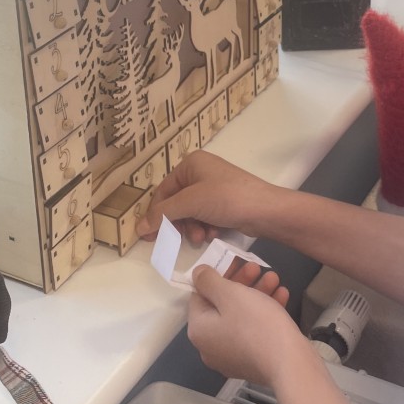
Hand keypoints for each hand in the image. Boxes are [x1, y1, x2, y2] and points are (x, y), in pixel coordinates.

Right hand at [139, 150, 287, 245]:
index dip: (155, 214)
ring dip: (192, 227)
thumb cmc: (226, 198)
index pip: (163, 191)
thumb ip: (163, 214)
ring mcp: (214, 188)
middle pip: (177, 203)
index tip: (148, 236)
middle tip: (178, 239)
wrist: (265, 210)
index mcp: (191, 164)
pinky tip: (213, 234)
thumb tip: (138, 227)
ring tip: (201, 237)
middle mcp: (201, 172)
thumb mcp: (190, 203)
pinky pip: (205, 217)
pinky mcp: (224, 203)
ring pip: (191, 213)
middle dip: (179, 222)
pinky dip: (206, 227)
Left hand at [187, 261, 307, 386]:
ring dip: (256, 294)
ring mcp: (231, 357)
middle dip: (242, 283)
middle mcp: (210, 346)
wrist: (289, 363)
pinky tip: (282, 296)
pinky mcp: (252, 362)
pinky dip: (264, 313)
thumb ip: (209, 280)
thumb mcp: (230, 294)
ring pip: (240, 317)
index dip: (218, 275)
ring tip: (275, 278)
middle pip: (222, 305)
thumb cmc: (256, 324)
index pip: (200, 295)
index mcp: (199, 330)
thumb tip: (197, 273)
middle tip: (257, 267)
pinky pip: (253, 331)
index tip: (235, 262)